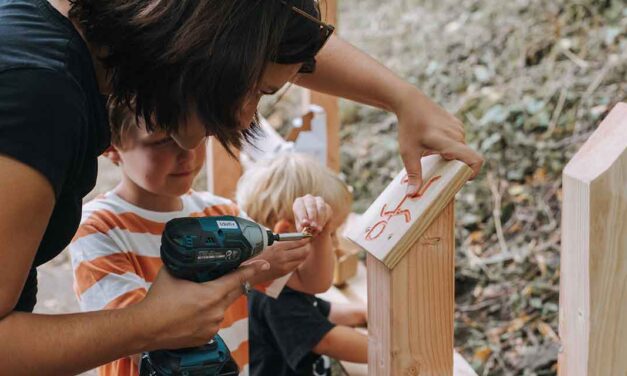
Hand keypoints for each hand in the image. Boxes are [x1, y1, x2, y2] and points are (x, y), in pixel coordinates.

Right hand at [136, 260, 268, 349]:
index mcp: (212, 293)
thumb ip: (186, 264)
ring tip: (198, 297)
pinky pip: (213, 321)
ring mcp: (213, 325)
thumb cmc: (158, 300)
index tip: (263, 264)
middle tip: (232, 275)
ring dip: (217, 300)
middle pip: (234, 292)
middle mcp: (217, 311)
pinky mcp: (206, 337)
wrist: (145, 328)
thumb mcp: (172, 273)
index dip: (252, 270)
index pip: (238, 278)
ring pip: (222, 308)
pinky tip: (194, 312)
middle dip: (234, 283)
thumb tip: (189, 253)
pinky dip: (208, 315)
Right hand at [251, 238, 311, 280]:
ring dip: (303, 254)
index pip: (297, 242)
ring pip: (301, 259)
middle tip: (307, 243)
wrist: (249, 273)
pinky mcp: (284, 273)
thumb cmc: (255, 256)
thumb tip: (290, 237)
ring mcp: (284, 266)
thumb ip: (278, 241)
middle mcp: (283, 257)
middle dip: (307, 247)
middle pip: (303, 251)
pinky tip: (295, 257)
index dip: (304, 239)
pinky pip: (295, 265)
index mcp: (278, 248)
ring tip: (302, 249)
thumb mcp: (266, 245)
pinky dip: (297, 260)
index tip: (307, 236)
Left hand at [292, 195, 332, 234]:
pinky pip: (327, 212)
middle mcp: (308, 199)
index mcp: (299, 203)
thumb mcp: (301, 229)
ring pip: (320, 208)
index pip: (299, 206)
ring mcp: (319, 201)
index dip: (302, 215)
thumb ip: (302, 228)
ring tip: (318, 229)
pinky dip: (324, 221)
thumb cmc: (305, 227)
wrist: (316, 228)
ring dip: (319, 219)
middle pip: (310, 205)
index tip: (304, 223)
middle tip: (313, 226)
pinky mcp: (327, 207)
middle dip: (312, 216)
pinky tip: (322, 227)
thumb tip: (304, 229)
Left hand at [395, 86, 483, 195]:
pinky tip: (435, 146)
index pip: (474, 160)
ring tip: (434, 157)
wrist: (410, 102)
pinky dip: (451, 148)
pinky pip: (459, 141)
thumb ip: (414, 174)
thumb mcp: (408, 153)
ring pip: (462, 150)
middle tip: (440, 174)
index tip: (460, 179)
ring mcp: (458, 128)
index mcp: (447, 142)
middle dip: (457, 169)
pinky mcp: (457, 124)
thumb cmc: (408, 127)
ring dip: (453, 157)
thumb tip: (412, 194)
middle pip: (466, 159)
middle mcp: (457, 134)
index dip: (473, 173)